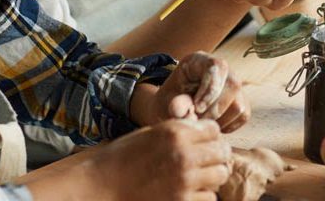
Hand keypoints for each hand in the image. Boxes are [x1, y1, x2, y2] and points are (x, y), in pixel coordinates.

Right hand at [88, 119, 229, 200]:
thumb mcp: (152, 133)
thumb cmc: (124, 157)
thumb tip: (206, 132)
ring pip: (220, 176)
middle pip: (223, 152)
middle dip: (217, 155)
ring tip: (199, 177)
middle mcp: (184, 155)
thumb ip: (180, 131)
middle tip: (206, 161)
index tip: (204, 142)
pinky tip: (190, 192)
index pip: (214, 129)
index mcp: (175, 132)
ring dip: (212, 176)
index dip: (211, 135)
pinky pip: (209, 198)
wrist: (101, 186)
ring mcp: (184, 181)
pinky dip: (203, 195)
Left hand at [156, 53, 248, 133]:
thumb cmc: (171, 100)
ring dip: (219, 120)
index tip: (196, 108)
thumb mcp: (166, 100)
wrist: (175, 107)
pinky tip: (211, 125)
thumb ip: (175, 104)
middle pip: (233, 85)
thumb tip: (181, 111)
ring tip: (202, 123)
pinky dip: (227, 125)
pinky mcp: (241, 100)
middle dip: (215, 109)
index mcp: (201, 60)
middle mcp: (223, 69)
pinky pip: (243, 115)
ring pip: (239, 104)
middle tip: (197, 120)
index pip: (217, 66)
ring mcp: (234, 84)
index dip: (210, 89)